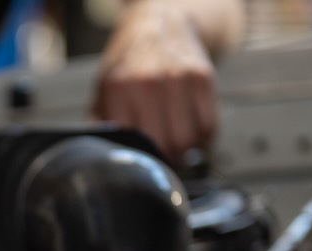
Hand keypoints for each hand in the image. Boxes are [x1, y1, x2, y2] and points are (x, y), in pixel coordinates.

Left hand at [92, 0, 217, 166]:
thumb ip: (101, 124)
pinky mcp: (202, 77)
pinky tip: (192, 133)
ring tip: (177, 148)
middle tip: (163, 160)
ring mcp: (178, 79)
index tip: (145, 167)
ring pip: (189, 141)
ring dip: (186, 153)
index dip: (142, 162)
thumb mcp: (104, 89)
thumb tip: (104, 158)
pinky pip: (209, 125)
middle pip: (165, 146)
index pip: (134, 145)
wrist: (159, 22)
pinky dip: (203, 138)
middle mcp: (148, 83)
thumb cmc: (129, 62)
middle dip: (165, 161)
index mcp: (119, 90)